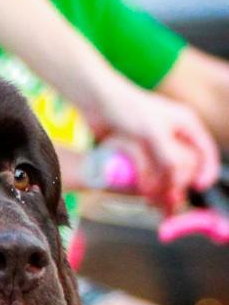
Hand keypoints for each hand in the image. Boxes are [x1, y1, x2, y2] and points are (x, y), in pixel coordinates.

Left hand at [92, 77, 219, 214]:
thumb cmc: (127, 109)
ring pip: (168, 175)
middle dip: (178, 185)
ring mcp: (158, 146)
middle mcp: (176, 136)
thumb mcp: (153, 133)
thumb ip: (169, 157)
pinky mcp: (141, 155)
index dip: (205, 172)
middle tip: (169, 201)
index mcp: (186, 125)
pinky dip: (148, 186)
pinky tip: (142, 194)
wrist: (97, 102)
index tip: (197, 188)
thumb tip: (178, 181)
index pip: (206, 152)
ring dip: (162, 188)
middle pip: (187, 169)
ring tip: (153, 200)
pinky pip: (150, 176)